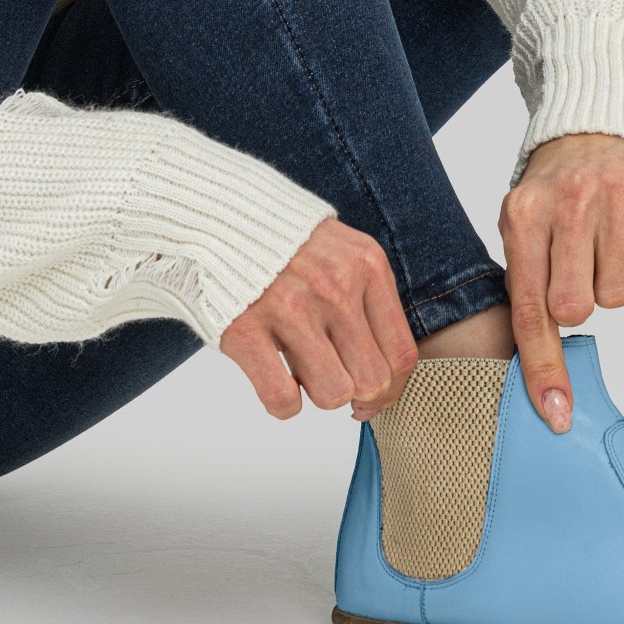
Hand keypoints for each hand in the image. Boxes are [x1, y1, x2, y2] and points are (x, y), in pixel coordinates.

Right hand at [219, 219, 419, 420]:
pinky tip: (278, 381)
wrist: (222, 219)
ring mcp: (290, 308)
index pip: (400, 354)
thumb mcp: (347, 254)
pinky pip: (283, 398)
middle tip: (338, 384)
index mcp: (367, 267)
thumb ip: (370, 303)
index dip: (391, 390)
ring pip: (333, 394)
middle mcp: (335, 287)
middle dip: (357, 395)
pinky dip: (283, 404)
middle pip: (371, 380)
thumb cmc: (292, 246)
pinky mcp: (246, 330)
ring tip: (304, 372)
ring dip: (319, 394)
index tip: (375, 398)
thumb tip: (386, 375)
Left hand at [498, 133, 623, 431]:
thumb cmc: (557, 188)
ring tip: (604, 254)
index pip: (531, 307)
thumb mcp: (523, 225)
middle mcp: (572, 197)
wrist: (597, 120)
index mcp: (524, 212)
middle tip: (578, 275)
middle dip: (578, 307)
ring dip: (614, 291)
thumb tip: (540, 375)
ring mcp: (622, 191)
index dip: (544, 367)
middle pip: (577, 307)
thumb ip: (525, 287)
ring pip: (620, 295)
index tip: (558, 413)